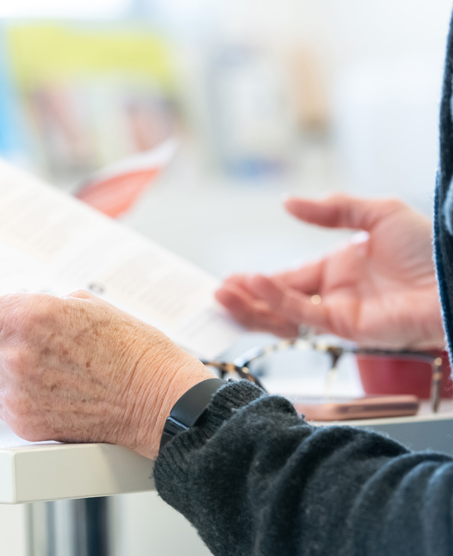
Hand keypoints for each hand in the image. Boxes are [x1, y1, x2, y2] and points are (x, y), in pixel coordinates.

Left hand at [0, 289, 212, 458]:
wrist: (158, 401)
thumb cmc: (131, 349)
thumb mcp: (83, 304)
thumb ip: (35, 304)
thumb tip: (5, 305)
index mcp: (28, 316)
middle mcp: (15, 354)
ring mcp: (17, 392)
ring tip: (30, 359)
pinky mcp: (24, 422)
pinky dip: (8, 390)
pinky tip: (39, 383)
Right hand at [217, 195, 444, 349]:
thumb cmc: (431, 246)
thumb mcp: (377, 212)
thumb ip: (331, 208)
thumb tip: (287, 202)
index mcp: (339, 269)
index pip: (289, 277)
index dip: (259, 280)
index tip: (232, 278)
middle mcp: (334, 293)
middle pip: (279, 299)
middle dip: (246, 296)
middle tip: (217, 291)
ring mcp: (339, 312)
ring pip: (284, 313)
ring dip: (252, 304)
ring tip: (223, 293)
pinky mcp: (347, 326)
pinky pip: (304, 313)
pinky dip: (277, 300)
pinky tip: (256, 284)